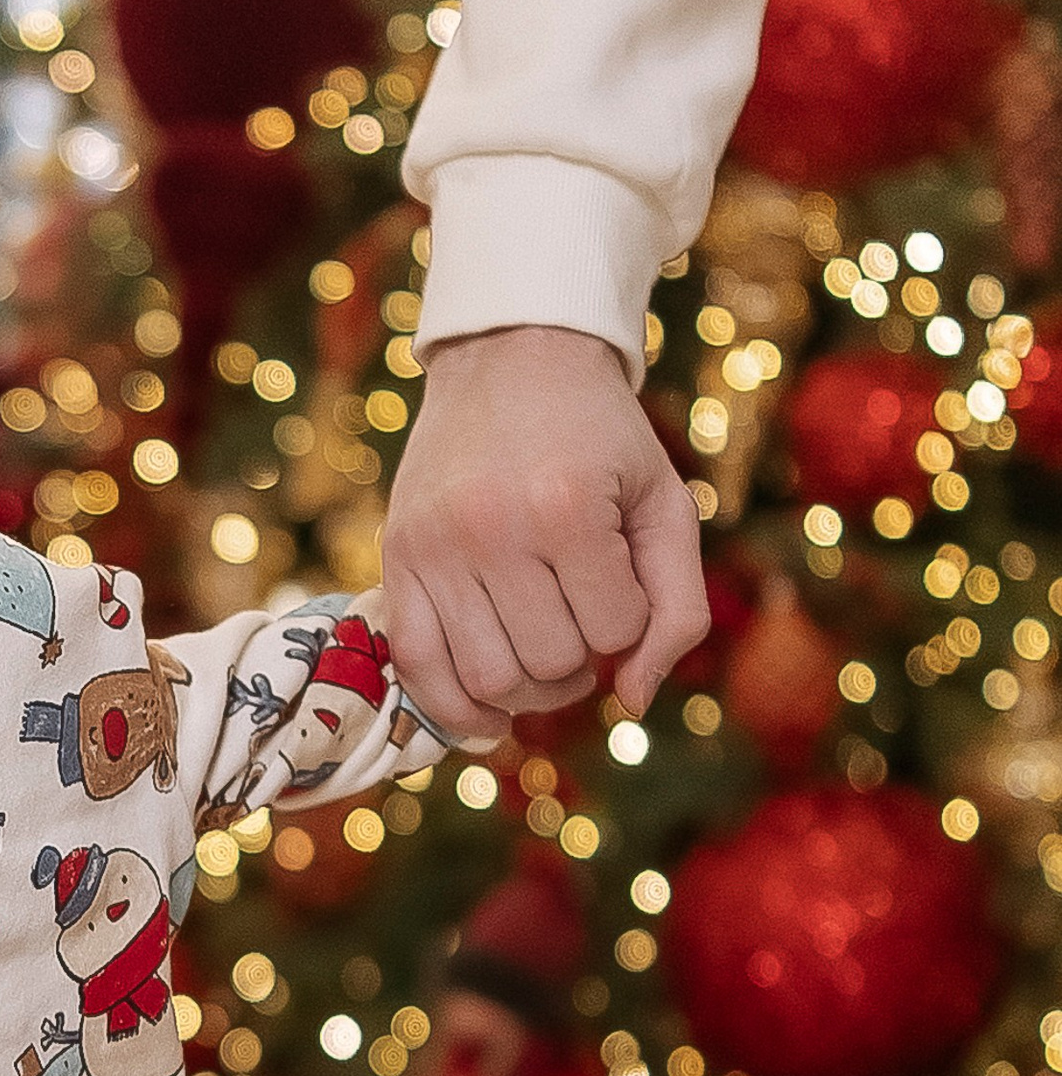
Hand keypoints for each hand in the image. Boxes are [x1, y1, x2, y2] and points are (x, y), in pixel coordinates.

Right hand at [383, 325, 708, 738]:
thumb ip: (678, 606)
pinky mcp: (396, 557)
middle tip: (582, 618)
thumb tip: (634, 700)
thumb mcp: (665, 503)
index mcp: (568, 508)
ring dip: (529, 685)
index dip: (630, 619)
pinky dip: (453, 707)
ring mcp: (434, 546)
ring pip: (489, 678)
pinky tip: (488, 715)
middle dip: (581, 658)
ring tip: (542, 649)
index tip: (618, 576)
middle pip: (550, 664)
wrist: (511, 360)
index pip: (615, 631)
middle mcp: (492, 530)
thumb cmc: (600, 438)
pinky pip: (415, 666)